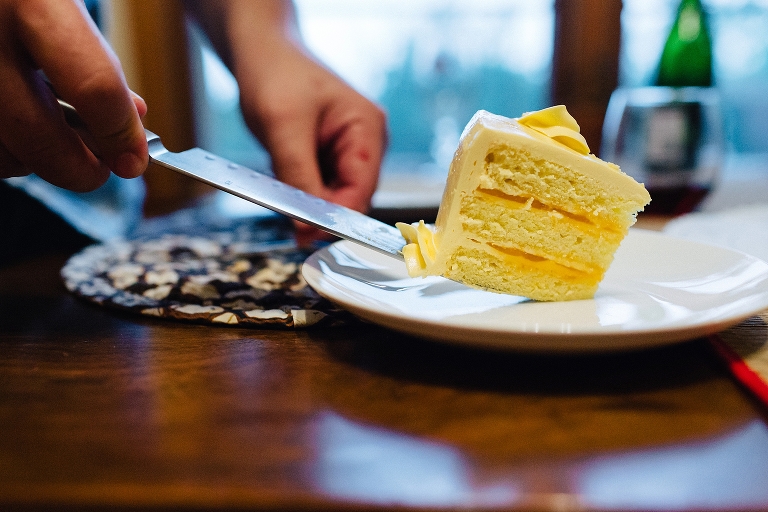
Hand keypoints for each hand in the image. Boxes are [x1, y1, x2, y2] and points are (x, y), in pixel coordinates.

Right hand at [0, 0, 147, 191]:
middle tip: (99, 170)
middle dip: (78, 168)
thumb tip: (133, 124)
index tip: (133, 159)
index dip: (121, 134)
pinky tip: (14, 126)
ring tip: (50, 136)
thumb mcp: (56, 0)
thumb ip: (92, 55)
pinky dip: (4, 150)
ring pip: (0, 152)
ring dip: (33, 160)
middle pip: (37, 135)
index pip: (94, 86)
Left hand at [184, 0, 386, 240]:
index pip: (362, 188)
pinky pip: (316, 188)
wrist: (261, 51)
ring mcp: (346, 152)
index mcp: (367, 130)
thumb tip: (307, 225)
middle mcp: (364, 144)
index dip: (337, 216)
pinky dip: (298, 195)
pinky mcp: (326, 158)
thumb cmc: (277, 73)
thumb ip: (298, 176)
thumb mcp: (283, 126)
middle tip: (290, 227)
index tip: (307, 233)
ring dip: (307, 205)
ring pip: (331, 198)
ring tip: (281, 198)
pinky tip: (281, 189)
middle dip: (320, 213)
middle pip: (350, 198)